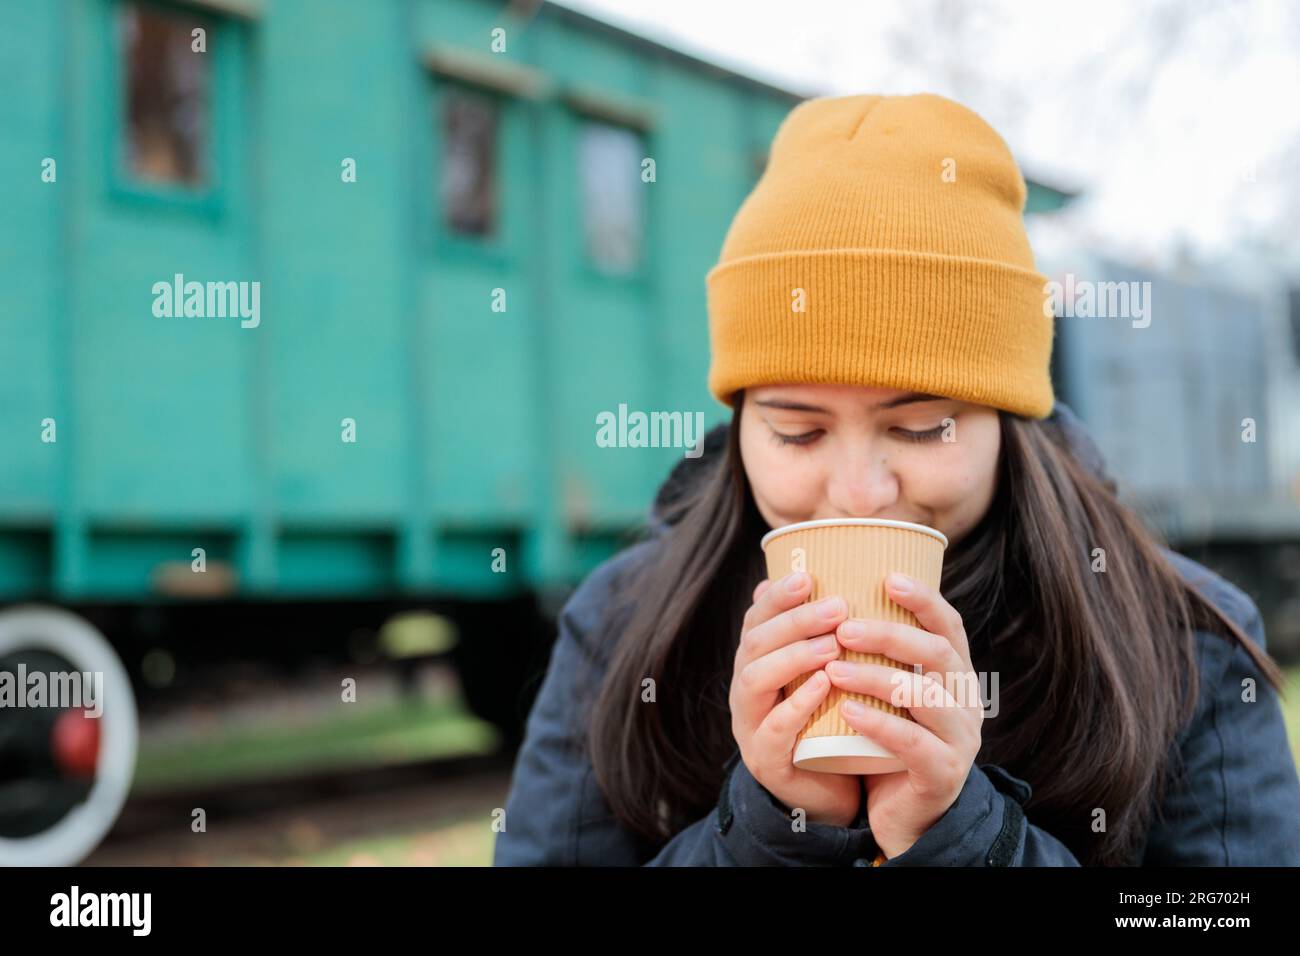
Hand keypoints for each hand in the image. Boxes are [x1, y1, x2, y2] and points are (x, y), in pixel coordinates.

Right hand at [729, 572, 862, 827]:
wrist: (827, 791)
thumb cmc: (829, 721)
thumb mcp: (823, 673)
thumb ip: (823, 635)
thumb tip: (833, 582)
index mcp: (756, 664)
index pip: (755, 620)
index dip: (776, 596)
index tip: (807, 577)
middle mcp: (745, 690)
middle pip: (754, 645)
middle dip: (793, 621)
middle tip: (836, 607)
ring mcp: (750, 725)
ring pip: (756, 681)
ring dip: (794, 657)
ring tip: (833, 643)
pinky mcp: (766, 760)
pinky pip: (774, 728)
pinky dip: (797, 704)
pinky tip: (825, 685)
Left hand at [826, 572, 983, 857]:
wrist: (904, 815)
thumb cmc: (884, 742)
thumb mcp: (881, 694)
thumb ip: (864, 654)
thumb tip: (810, 602)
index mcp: (954, 675)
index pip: (948, 626)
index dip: (924, 599)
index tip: (888, 578)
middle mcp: (965, 701)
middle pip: (938, 654)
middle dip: (890, 635)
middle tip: (843, 628)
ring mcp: (960, 739)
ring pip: (925, 697)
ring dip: (877, 677)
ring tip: (834, 668)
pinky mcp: (943, 774)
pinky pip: (914, 745)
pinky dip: (880, 725)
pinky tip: (848, 712)